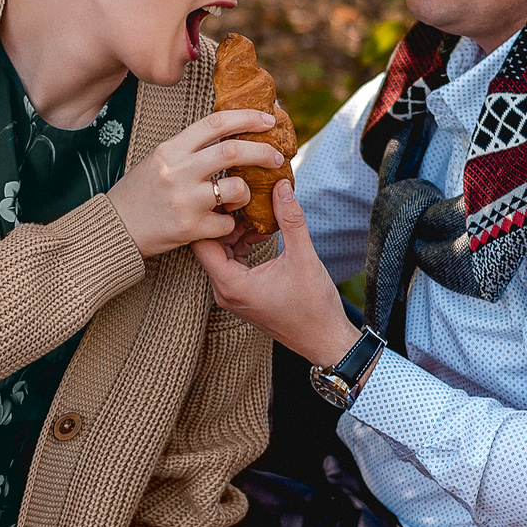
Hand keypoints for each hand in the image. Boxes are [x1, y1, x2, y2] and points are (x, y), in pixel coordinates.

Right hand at [105, 109, 288, 258]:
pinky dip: (231, 223)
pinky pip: (227, 223)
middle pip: (233, 150)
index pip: (215, 123)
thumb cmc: (141, 194)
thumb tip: (230, 135)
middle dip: (263, 151)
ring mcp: (184, 200)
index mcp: (171, 149)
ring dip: (246, 193)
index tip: (268, 120)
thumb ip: (190, 149)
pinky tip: (221, 223)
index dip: (247, 118)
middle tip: (277, 157)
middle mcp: (177, 171)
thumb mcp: (159, 161)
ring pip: (236, 188)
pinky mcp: (190, 228)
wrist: (115, 229)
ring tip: (241, 198)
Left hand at [191, 181, 362, 367]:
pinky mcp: (241, 294)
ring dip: (236, 231)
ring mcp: (231, 294)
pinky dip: (243, 244)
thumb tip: (282, 186)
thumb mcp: (303, 257)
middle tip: (242, 197)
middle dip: (225, 220)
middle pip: (209, 245)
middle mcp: (224, 291)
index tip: (229, 196)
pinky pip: (232, 262)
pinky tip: (262, 231)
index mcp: (231, 285)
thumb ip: (291, 219)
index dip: (212, 216)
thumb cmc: (313, 307)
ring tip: (256, 211)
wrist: (324, 340)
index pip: (202, 242)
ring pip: (221, 253)